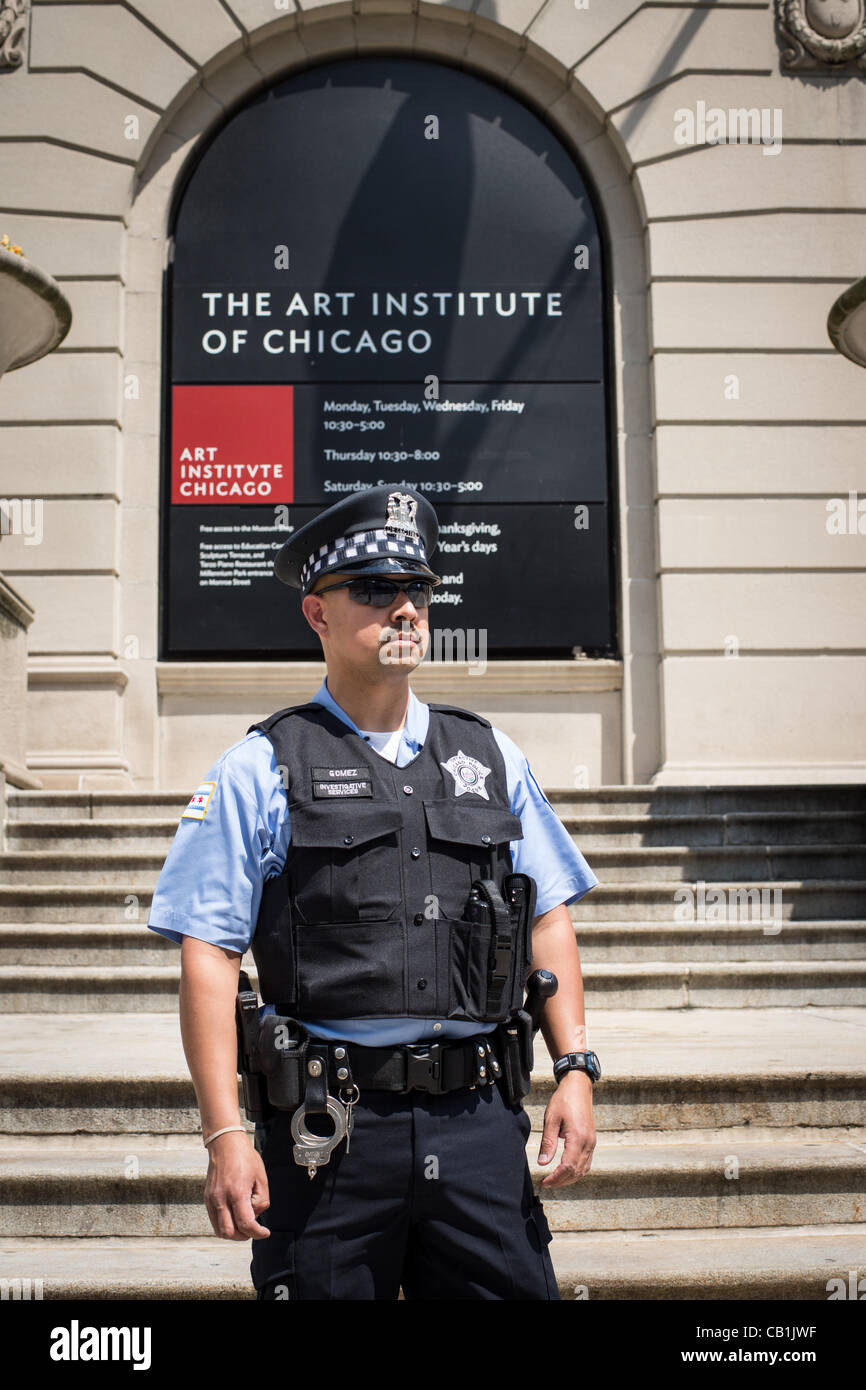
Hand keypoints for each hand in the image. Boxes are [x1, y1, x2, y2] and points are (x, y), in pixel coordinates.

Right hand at [204, 1130, 270, 1238]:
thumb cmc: (244, 1157)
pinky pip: (214, 1220)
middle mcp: (221, 1198)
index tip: (265, 1232)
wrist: (225, 1143)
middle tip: (253, 1229)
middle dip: (244, 1236)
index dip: (257, 1233)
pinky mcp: (207, 1198)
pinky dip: (225, 1224)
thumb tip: (256, 1216)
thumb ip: (261, 1200)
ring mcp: (211, 1199)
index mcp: (237, 1192)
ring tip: (244, 1222)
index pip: (246, 1224)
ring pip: (219, 1230)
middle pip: (229, 1233)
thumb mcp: (261, 1178)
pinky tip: (234, 1215)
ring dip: (233, 1232)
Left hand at [537, 1069, 595, 1187]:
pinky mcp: (591, 1140)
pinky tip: (566, 1171)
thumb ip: (548, 1142)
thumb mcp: (551, 1119)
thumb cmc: (563, 1100)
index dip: (556, 1178)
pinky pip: (586, 1162)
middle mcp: (588, 1143)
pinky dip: (577, 1170)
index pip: (568, 1167)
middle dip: (561, 1181)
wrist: (579, 1087)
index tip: (544, 1182)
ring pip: (583, 1169)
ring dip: (569, 1178)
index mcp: (578, 1138)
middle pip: (576, 1172)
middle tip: (546, 1183)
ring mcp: (592, 1142)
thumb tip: (543, 1163)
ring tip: (555, 1180)